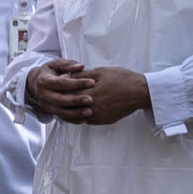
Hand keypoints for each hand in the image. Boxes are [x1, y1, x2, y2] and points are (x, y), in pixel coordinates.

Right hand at [25, 59, 89, 117]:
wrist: (36, 83)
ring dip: (75, 113)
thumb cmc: (49, 72)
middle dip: (75, 100)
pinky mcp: (50, 112)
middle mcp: (43, 94)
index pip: (61, 83)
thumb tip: (80, 66)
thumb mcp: (56, 64)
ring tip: (89, 112)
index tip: (92, 82)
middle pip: (59, 99)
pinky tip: (83, 120)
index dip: (77, 83)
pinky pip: (61, 118)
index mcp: (45, 81)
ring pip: (60, 111)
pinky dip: (72, 120)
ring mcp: (46, 105)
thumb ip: (68, 64)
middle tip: (90, 99)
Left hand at [26, 59, 152, 124]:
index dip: (59, 91)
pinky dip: (79, 117)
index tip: (52, 88)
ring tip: (60, 106)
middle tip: (52, 98)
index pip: (68, 94)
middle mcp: (92, 107)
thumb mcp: (101, 72)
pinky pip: (87, 121)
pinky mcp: (104, 121)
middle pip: (71, 106)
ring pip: (77, 116)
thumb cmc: (123, 79)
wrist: (141, 92)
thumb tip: (67, 76)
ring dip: (68, 112)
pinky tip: (75, 112)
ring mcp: (98, 116)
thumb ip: (82, 75)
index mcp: (90, 93)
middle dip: (61, 102)